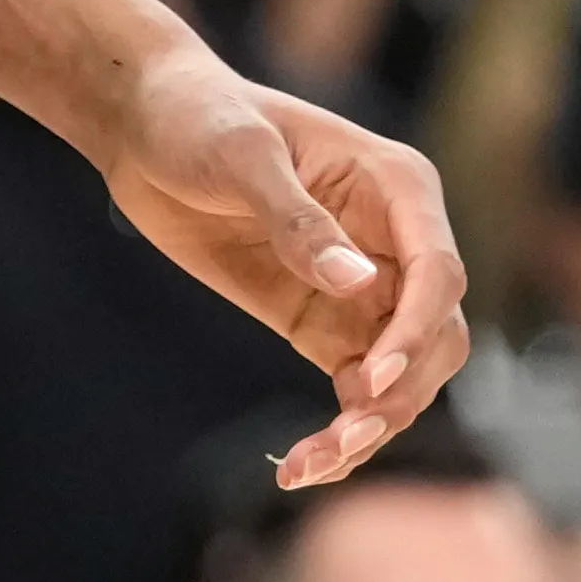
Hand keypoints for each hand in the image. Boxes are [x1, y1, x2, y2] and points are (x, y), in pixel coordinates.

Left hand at [97, 45, 468, 485]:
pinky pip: (354, 388)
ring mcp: (362, 288)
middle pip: (437, 337)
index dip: (416, 331)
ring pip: (403, 377)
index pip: (437, 272)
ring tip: (312, 464)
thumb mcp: (240, 154)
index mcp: (397, 187)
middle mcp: (395, 242)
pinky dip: (339, 431)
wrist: (142, 123)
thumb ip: (295, 217)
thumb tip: (358, 282)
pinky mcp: (322, 321)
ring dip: (372, 425)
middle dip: (401, 390)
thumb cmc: (198, 115)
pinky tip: (303, 466)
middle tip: (343, 434)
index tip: (373, 378)